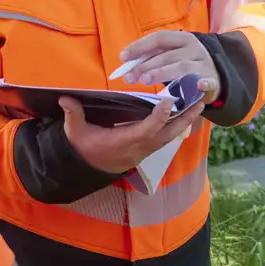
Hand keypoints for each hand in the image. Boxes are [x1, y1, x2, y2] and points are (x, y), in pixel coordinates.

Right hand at [60, 94, 205, 175]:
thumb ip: (73, 115)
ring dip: (185, 121)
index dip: (158, 117)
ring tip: (199, 104)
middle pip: (167, 135)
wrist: (88, 167)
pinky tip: (186, 113)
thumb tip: (65, 98)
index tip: (169, 101)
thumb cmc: (83, 148)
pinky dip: (177, 125)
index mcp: (123, 143)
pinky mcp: (147, 149)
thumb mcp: (74, 133)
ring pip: (170, 137)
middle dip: (184, 119)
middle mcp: (139, 148)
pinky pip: (166, 137)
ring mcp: (145, 150)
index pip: (145, 130)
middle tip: (199, 102)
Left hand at [120, 31, 219, 100]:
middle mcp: (194, 49)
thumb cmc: (187, 63)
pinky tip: (199, 86)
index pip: (159, 38)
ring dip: (162, 73)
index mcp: (183, 39)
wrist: (218, 75)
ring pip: (181, 68)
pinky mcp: (213, 82)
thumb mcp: (173, 54)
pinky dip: (204, 84)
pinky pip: (209, 82)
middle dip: (145, 65)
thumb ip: (154, 56)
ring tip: (145, 80)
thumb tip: (127, 62)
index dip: (140, 46)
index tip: (123, 57)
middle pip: (167, 55)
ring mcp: (204, 65)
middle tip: (129, 76)